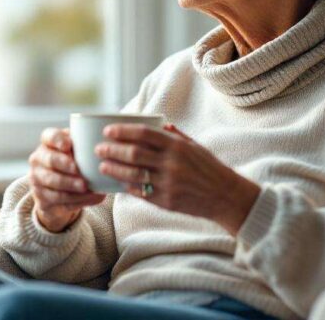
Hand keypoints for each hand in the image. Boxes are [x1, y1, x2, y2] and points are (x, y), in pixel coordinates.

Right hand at [28, 127, 106, 232]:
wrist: (58, 193)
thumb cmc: (73, 165)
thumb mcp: (77, 153)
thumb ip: (86, 148)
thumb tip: (109, 149)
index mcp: (48, 143)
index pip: (49, 136)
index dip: (58, 140)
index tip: (69, 145)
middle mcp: (38, 159)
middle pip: (50, 160)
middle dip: (65, 165)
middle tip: (79, 170)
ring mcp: (37, 180)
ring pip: (53, 182)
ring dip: (70, 185)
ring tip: (85, 186)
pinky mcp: (42, 199)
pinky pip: (59, 200)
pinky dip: (77, 199)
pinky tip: (90, 197)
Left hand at [96, 122, 260, 234]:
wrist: (225, 196)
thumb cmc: (210, 168)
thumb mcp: (195, 147)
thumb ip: (176, 136)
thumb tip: (159, 124)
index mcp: (177, 146)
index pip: (144, 134)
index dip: (123, 131)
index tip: (108, 131)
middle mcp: (171, 164)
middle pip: (134, 154)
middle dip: (112, 150)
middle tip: (99, 148)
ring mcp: (168, 183)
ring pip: (133, 174)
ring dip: (114, 169)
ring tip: (102, 165)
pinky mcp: (166, 201)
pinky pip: (140, 192)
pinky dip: (127, 186)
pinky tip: (118, 182)